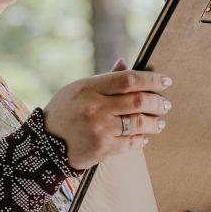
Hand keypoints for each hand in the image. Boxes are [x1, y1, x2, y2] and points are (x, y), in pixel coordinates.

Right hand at [43, 58, 172, 170]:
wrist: (44, 144)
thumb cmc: (64, 112)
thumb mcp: (78, 89)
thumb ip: (104, 79)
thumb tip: (124, 63)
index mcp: (88, 87)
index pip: (128, 79)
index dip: (151, 79)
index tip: (165, 81)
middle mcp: (95, 107)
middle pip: (137, 100)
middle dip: (157, 102)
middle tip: (166, 104)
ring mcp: (99, 129)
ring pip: (138, 122)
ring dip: (154, 122)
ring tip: (159, 121)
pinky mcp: (103, 148)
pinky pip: (131, 142)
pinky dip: (141, 139)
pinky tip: (145, 136)